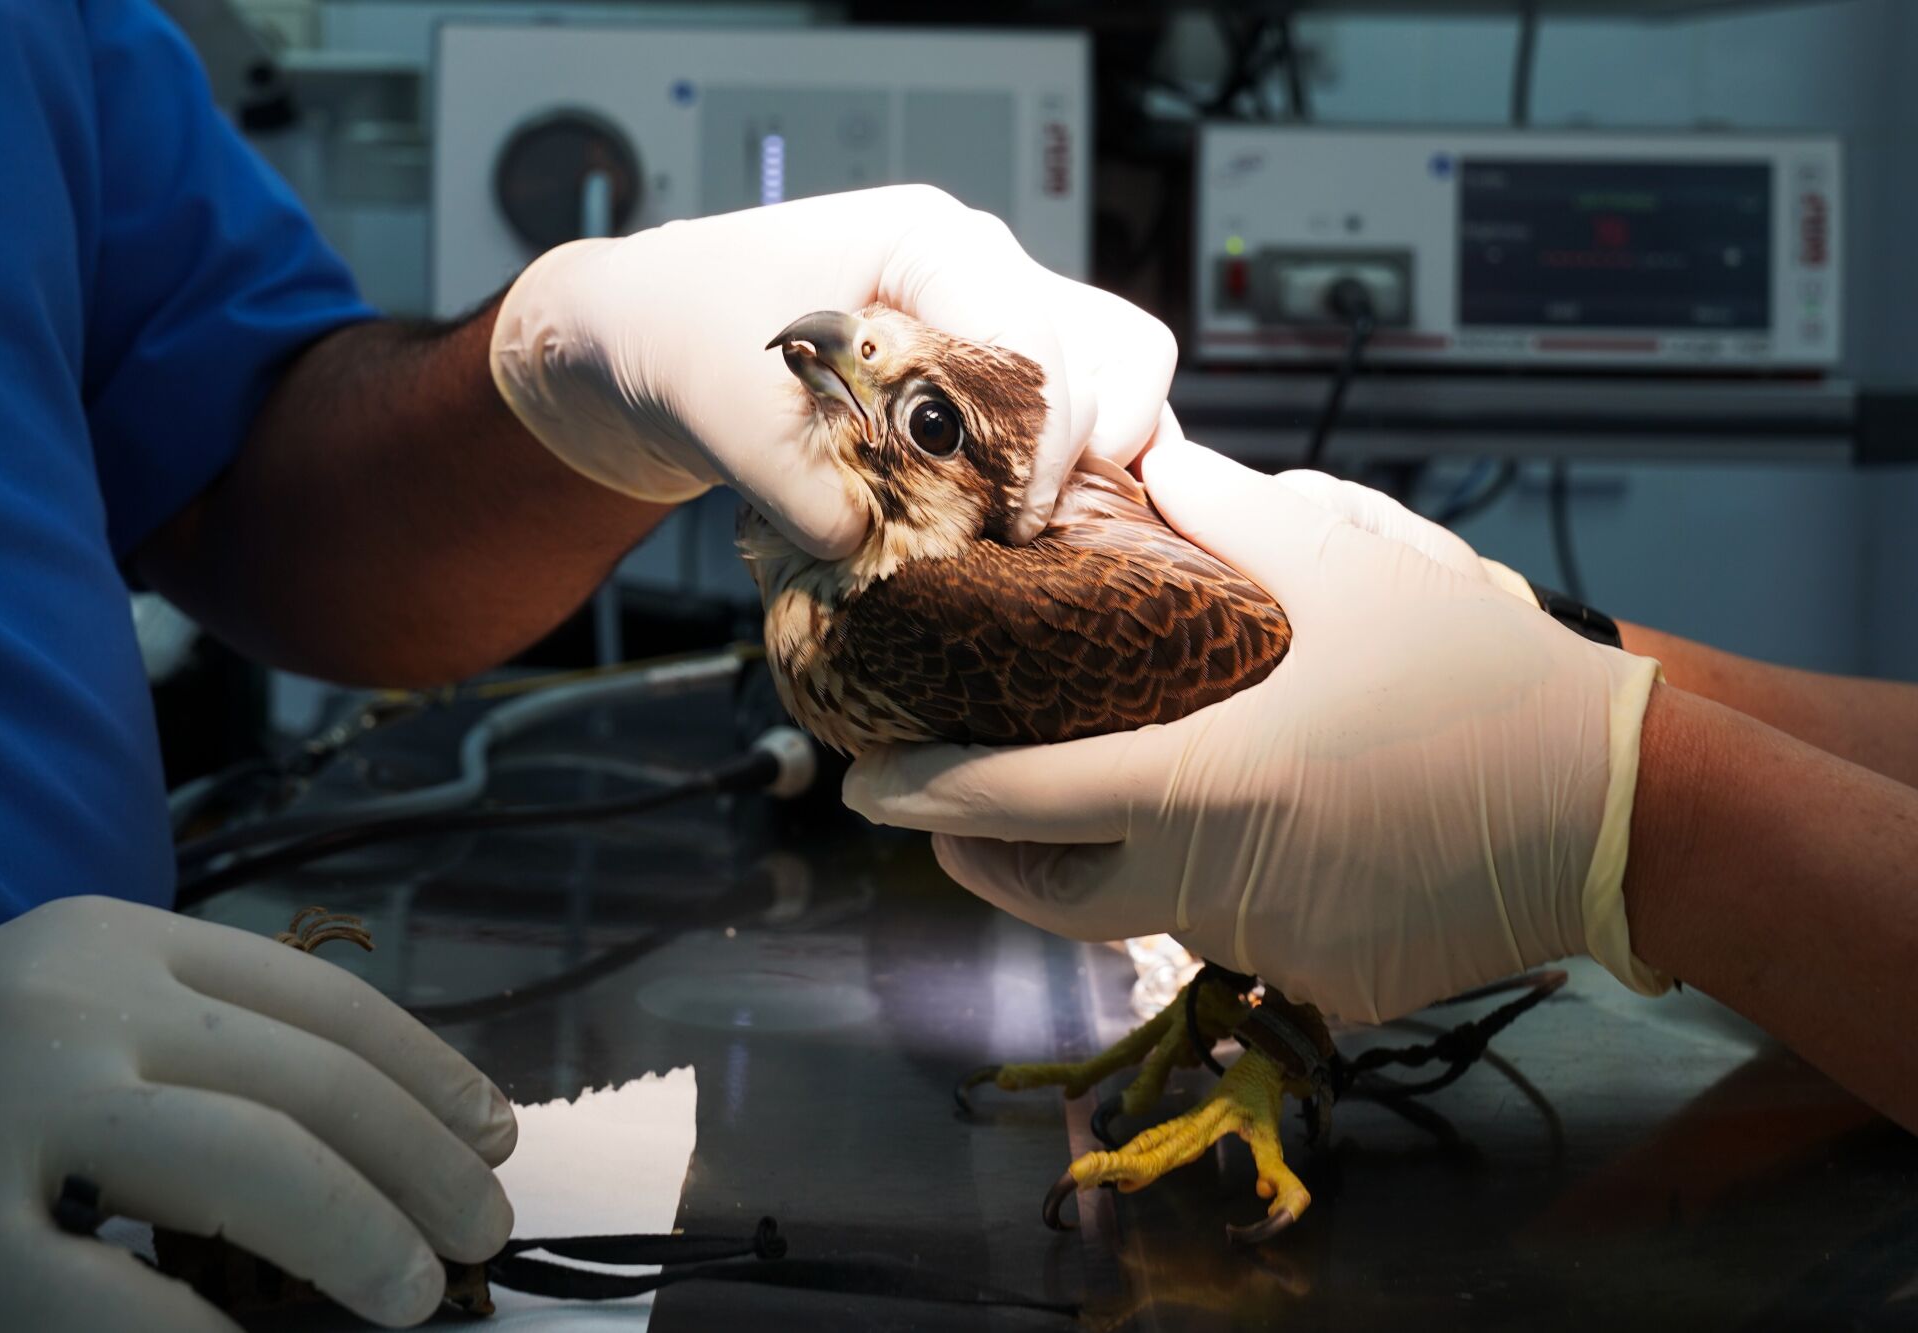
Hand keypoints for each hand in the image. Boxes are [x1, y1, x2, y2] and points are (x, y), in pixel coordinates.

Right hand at [0, 896, 515, 1330]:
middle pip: (307, 1080)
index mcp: (114, 945)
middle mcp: (71, 1005)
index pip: (321, 999)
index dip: (427, 1070)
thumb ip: (194, 1052)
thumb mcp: (63, 1021)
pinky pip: (109, 1297)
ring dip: (357, 1231)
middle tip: (482, 1230)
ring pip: (246, 1163)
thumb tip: (387, 1141)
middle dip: (420, 1162)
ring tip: (414, 1291)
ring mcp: (4, 1115)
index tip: (494, 1132)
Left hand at [490, 185, 1175, 558]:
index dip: (1041, 435)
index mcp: (931, 245)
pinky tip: (1026, 527)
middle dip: (1077, 453)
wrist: (648, 338)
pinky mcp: (983, 383)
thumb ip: (795, 480)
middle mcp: (981, 277)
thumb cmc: (683, 325)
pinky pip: (1072, 419)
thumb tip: (861, 546)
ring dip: (1096, 461)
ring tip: (1042, 527)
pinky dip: (1069, 473)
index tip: (1012, 516)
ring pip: (1113, 380)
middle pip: (1110, 352)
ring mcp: (991, 326)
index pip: (1037, 333)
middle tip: (1020, 530)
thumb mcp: (722, 403)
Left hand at [844, 443, 1667, 1023]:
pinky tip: (1281, 828)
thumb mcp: (1341, 562)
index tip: (861, 785)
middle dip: (989, 854)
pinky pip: (1238, 939)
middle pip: (1053, 892)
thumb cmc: (1474, 677)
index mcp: (1198, 785)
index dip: (924, 796)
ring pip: (1148, 913)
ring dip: (1122, 860)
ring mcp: (1269, 950)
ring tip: (1140, 782)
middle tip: (964, 807)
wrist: (1625, 804)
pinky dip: (1230, 887)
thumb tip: (1142, 453)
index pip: (1013, 803)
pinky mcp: (1325, 985)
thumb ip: (1218, 511)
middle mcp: (1215, 887)